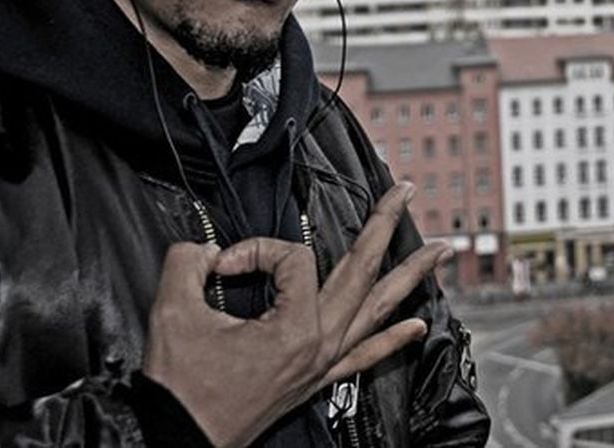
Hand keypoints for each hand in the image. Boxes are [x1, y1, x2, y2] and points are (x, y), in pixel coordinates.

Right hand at [141, 181, 449, 447]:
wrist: (178, 439)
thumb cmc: (181, 388)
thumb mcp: (173, 312)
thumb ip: (187, 263)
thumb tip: (203, 248)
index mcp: (295, 326)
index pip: (293, 259)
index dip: (256, 250)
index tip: (221, 266)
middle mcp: (320, 343)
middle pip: (364, 270)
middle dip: (386, 224)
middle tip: (405, 191)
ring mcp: (323, 362)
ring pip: (378, 310)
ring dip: (411, 276)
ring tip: (441, 252)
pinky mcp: (315, 379)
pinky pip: (366, 355)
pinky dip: (394, 338)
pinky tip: (418, 325)